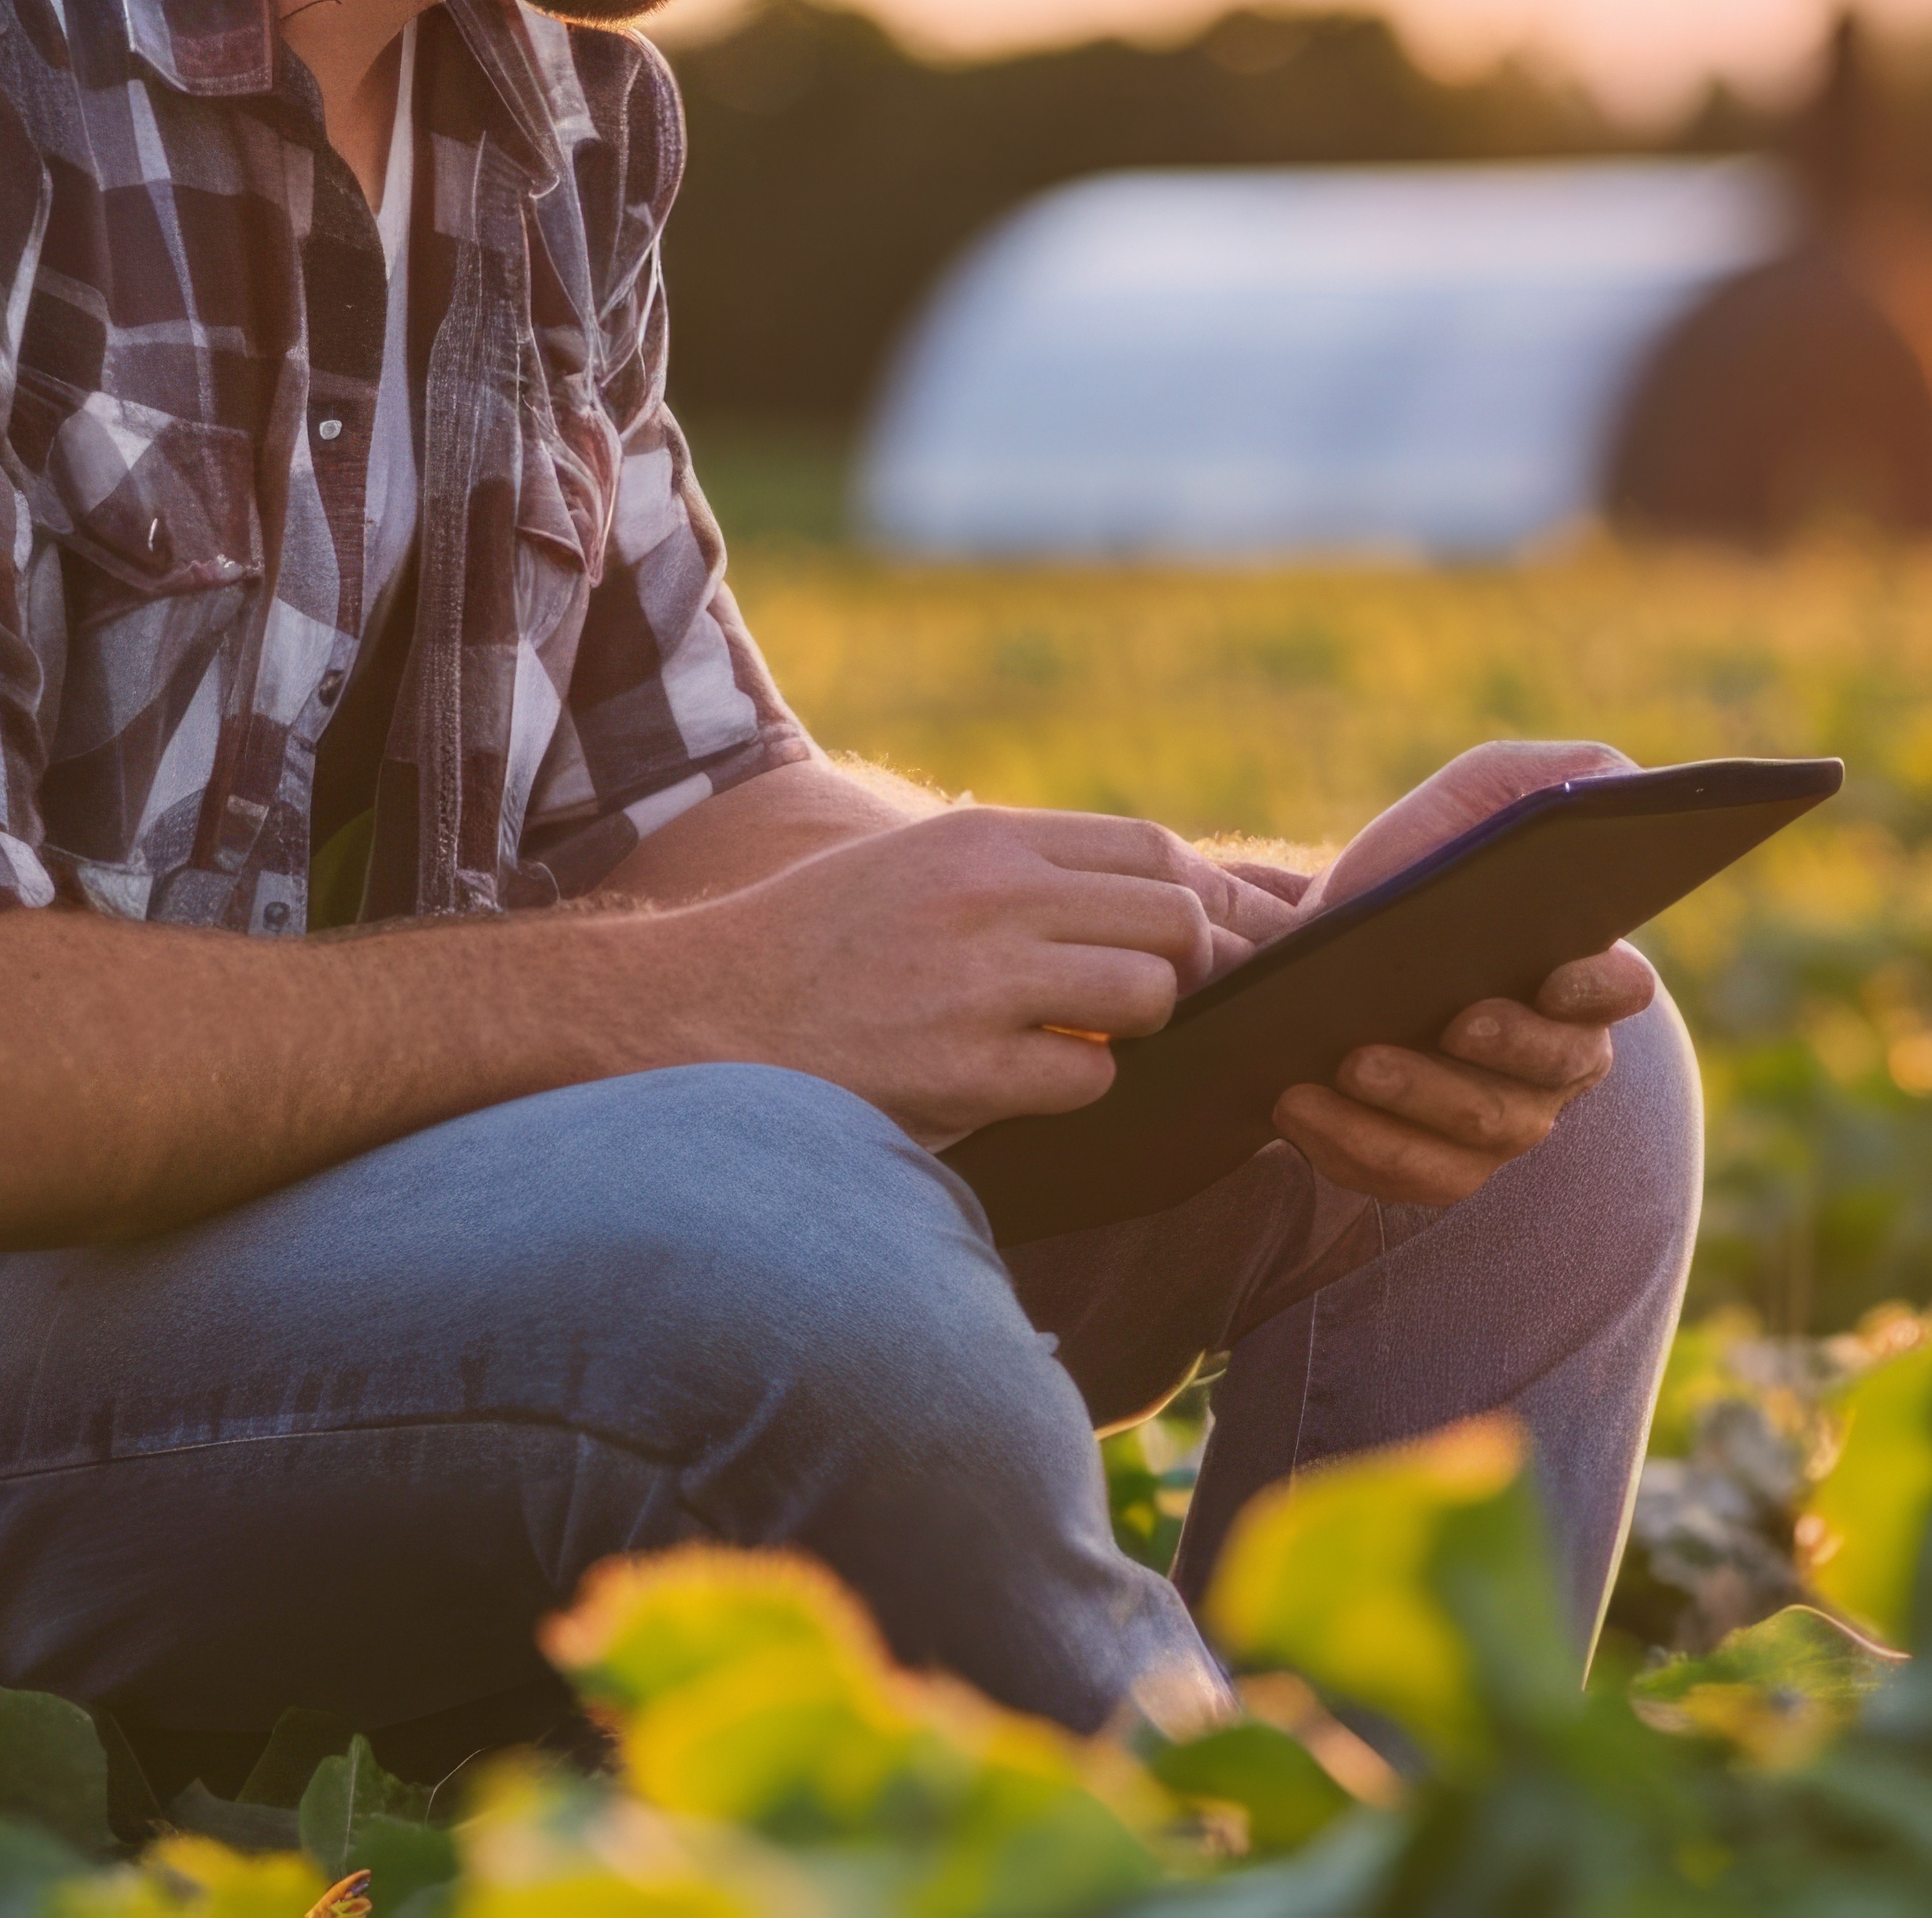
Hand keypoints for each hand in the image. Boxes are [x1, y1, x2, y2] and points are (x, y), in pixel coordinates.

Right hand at [674, 805, 1249, 1141]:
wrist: (694, 1013)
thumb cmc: (813, 943)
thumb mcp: (915, 866)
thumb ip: (1021, 870)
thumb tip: (1155, 897)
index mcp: (983, 839)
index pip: (1150, 848)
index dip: (1208, 895)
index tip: (1238, 934)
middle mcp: (990, 896)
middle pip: (1171, 918)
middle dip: (1188, 965)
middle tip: (1159, 1003)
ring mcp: (979, 983)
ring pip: (1148, 995)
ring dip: (1137, 1029)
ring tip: (1082, 1039)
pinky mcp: (962, 1071)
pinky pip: (1090, 1080)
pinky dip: (1079, 1091)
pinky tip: (1024, 1085)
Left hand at [1272, 740, 1657, 1206]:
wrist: (1328, 945)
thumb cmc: (1421, 861)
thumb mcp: (1484, 795)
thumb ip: (1563, 778)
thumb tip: (1621, 787)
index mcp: (1584, 973)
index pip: (1621, 991)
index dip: (1595, 989)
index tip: (1549, 975)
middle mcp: (1559, 1059)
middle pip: (1549, 1075)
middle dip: (1488, 1054)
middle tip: (1432, 1026)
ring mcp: (1503, 1119)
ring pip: (1479, 1135)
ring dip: (1408, 1106)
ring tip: (1338, 1067)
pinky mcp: (1438, 1163)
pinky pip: (1413, 1179)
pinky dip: (1356, 1149)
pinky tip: (1297, 1108)